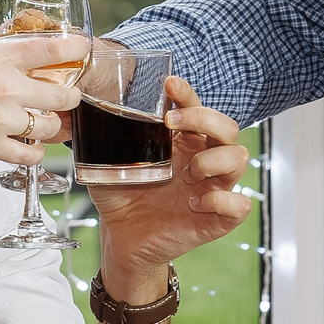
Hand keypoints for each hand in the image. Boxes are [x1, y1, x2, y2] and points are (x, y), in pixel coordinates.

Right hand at [0, 32, 84, 165]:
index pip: (51, 50)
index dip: (76, 49)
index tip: (83, 49)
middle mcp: (7, 89)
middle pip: (63, 95)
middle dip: (71, 96)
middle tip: (67, 96)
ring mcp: (2, 121)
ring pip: (50, 127)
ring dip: (52, 125)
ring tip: (45, 123)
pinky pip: (30, 155)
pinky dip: (36, 153)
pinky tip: (31, 147)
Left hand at [84, 78, 252, 298]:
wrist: (121, 238)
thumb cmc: (120, 196)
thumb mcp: (107, 163)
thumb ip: (102, 138)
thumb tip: (84, 111)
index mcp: (182, 143)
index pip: (197, 108)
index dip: (188, 94)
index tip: (169, 85)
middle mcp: (201, 160)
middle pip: (228, 128)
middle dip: (205, 119)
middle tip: (172, 125)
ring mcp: (212, 188)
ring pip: (239, 158)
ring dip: (213, 160)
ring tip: (186, 174)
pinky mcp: (215, 219)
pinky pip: (239, 204)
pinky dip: (222, 201)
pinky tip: (195, 204)